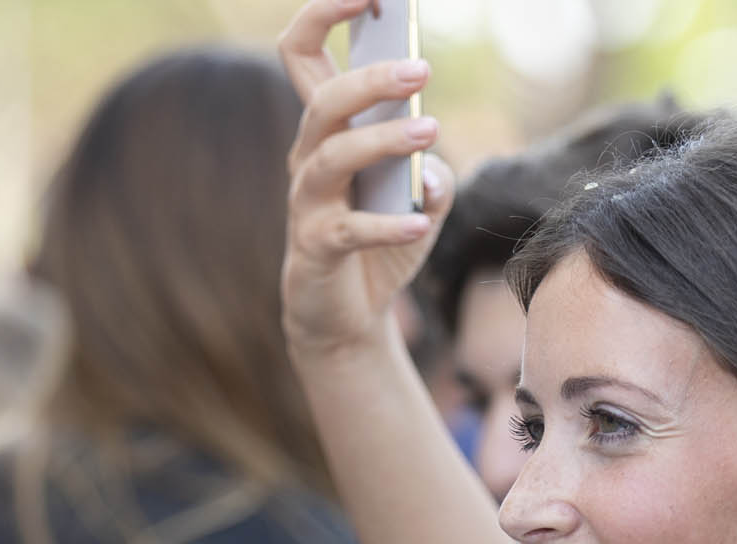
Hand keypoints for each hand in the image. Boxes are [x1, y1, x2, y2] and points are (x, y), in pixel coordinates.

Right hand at [277, 0, 457, 361]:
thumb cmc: (382, 246)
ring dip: (384, 140)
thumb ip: (431, 173)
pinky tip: (423, 219)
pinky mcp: (317, 250)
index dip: (325, 15)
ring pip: (333, 156)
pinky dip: (389, 223)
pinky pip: (349, 229)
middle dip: (370, 79)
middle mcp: (308, 159)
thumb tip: (433, 165)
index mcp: (327, 132)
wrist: (350, 320)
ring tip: (432, 130)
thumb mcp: (420, 202)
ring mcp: (307, 205)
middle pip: (323, 102)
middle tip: (421, 68)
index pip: (303, 55)